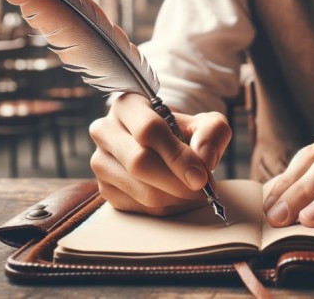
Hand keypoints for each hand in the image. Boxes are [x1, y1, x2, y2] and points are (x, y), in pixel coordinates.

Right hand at [89, 93, 231, 215]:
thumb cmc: (182, 132)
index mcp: (128, 105)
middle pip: (139, 163)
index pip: (148, 130)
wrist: (163, 147)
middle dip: (177, 182)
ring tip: (196, 194)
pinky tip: (179, 199)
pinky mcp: (104, 189)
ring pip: (140, 190)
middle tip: (203, 190)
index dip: (177, 156)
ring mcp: (101, 162)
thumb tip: (205, 158)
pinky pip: (138, 207)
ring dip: (175, 199)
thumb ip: (212, 132)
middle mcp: (105, 131)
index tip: (201, 176)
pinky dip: (166, 209)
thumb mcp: (204, 123)